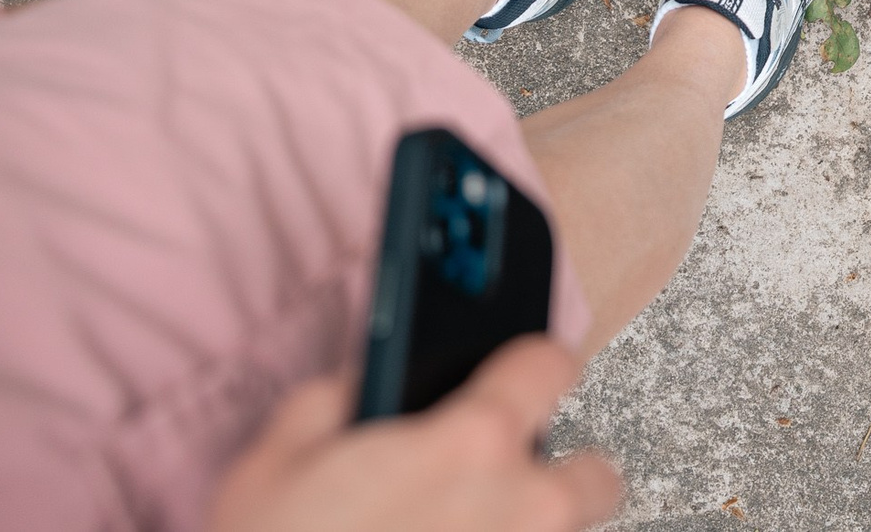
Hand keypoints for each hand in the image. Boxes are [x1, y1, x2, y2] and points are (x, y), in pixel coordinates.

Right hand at [208, 336, 620, 531]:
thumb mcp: (275, 463)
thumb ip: (337, 398)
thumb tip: (372, 376)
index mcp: (471, 442)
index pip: (550, 364)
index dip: (530, 366)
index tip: (518, 376)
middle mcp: (520, 506)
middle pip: (595, 474)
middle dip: (558, 476)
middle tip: (495, 491)